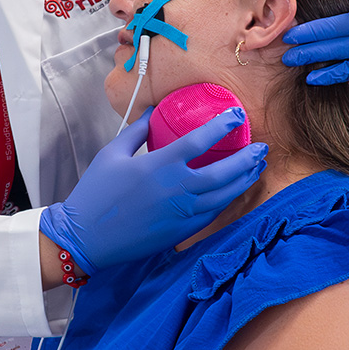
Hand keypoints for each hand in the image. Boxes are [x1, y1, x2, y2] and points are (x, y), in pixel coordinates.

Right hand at [39, 107, 268, 276]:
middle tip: (261, 148)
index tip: (236, 115)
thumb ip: (137, 131)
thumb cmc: (96, 192)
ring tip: (256, 168)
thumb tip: (153, 112)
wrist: (86, 238)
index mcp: (160, 164)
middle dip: (247, 158)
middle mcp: (177, 188)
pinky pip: (213, 214)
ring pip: (225, 195)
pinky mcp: (181, 231)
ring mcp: (182, 213)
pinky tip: (234, 191)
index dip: (222, 125)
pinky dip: (227, 201)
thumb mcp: (112, 153)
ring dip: (244, 180)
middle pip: (224, 171)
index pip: (201, 140)